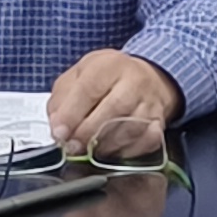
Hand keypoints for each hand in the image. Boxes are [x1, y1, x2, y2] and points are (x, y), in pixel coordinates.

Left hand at [49, 48, 179, 157]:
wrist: (149, 77)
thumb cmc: (108, 78)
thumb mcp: (78, 76)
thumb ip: (62, 98)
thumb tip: (57, 127)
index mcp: (109, 65)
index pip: (89, 89)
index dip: (72, 114)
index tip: (59, 133)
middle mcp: (134, 81)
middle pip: (113, 109)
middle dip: (87, 133)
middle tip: (72, 147)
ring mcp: (150, 102)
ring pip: (130, 129)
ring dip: (105, 145)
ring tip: (90, 150)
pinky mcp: (160, 122)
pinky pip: (146, 142)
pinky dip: (126, 151)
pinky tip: (112, 150)